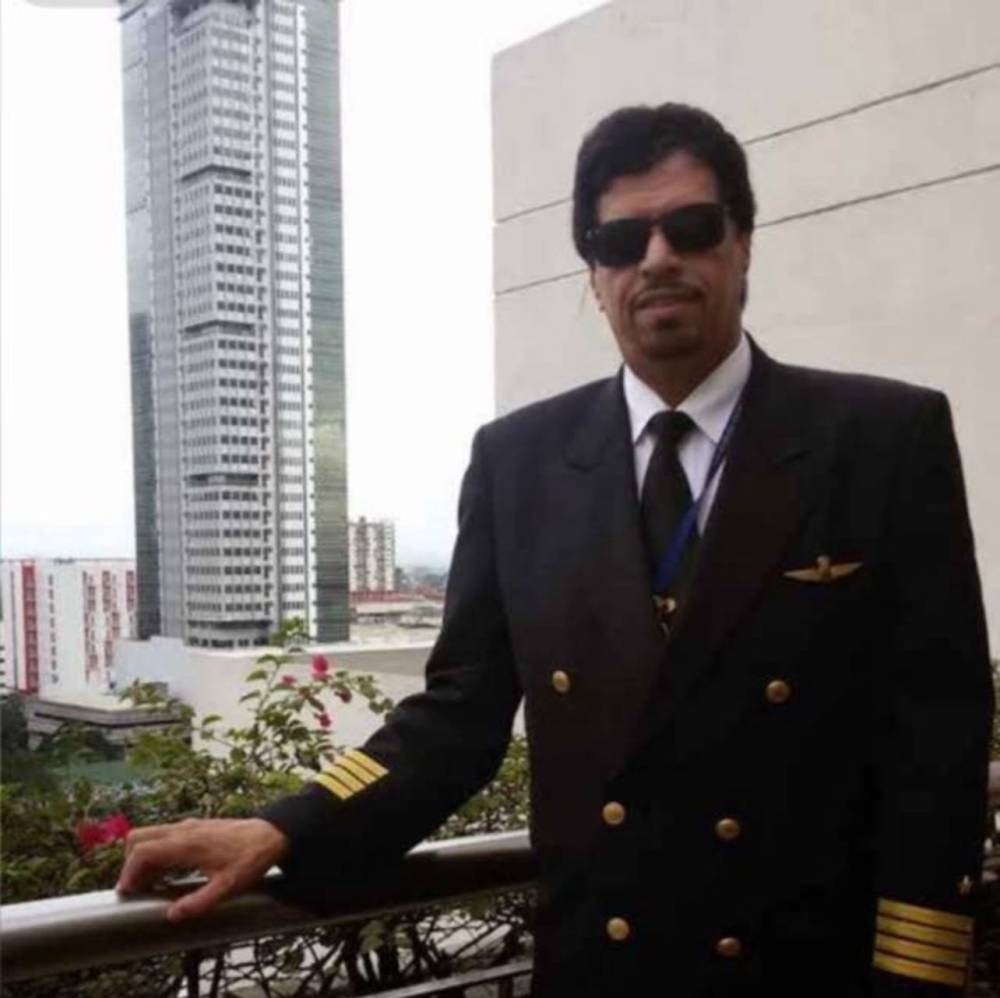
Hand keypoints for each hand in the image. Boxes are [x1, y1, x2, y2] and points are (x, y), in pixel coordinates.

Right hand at [116, 817, 288, 921]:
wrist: (271, 835)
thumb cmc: (250, 859)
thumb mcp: (227, 887)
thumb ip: (198, 902)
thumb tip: (172, 915)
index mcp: (187, 843)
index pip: (142, 851)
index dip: (128, 872)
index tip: (127, 892)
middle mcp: (183, 830)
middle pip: (139, 837)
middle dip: (131, 862)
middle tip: (138, 888)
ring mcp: (189, 826)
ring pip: (151, 835)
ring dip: (144, 858)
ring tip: (153, 885)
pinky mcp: (195, 827)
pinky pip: (165, 836)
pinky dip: (158, 852)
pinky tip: (170, 873)